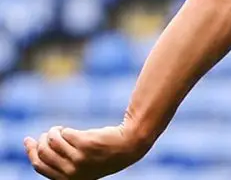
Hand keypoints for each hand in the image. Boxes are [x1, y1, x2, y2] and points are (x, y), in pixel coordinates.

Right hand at [24, 124, 146, 179]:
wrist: (129, 144)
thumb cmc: (104, 153)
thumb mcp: (81, 164)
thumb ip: (61, 161)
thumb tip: (34, 145)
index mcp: (70, 179)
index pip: (40, 167)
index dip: (31, 153)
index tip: (28, 141)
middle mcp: (72, 172)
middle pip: (43, 154)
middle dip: (40, 141)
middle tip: (46, 133)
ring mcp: (78, 158)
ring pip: (52, 142)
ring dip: (52, 132)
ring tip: (59, 129)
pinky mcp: (84, 144)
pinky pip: (63, 134)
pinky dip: (63, 129)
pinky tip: (67, 129)